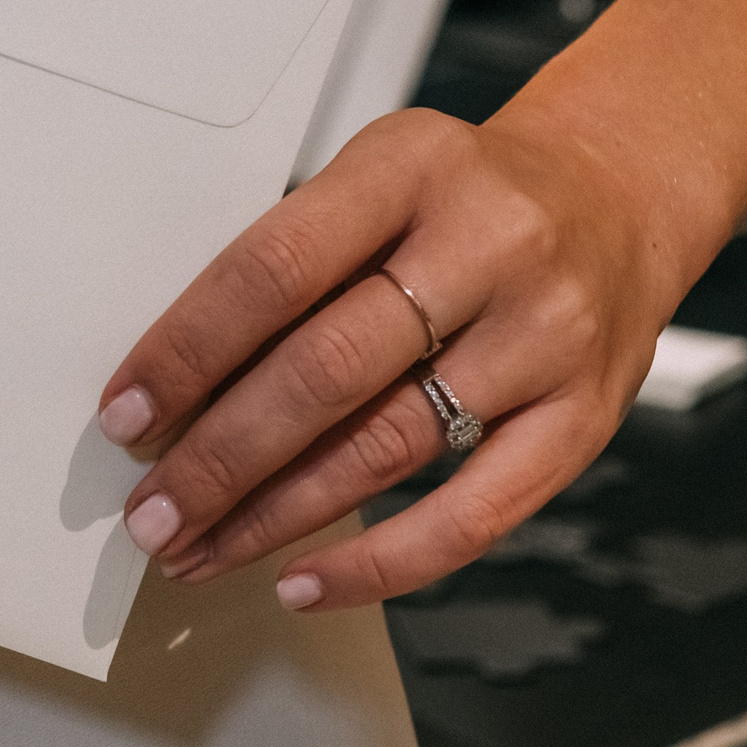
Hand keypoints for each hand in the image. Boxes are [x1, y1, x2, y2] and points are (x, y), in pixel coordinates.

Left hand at [96, 105, 673, 611]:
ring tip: (201, 548)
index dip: (189, 351)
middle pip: (325, 369)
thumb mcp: (381, 176)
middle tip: (152, 513)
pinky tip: (304, 581)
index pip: (276, 267)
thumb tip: (176, 387)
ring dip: (275, 517)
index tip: (126, 413)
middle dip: (219, 458)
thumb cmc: (467, 197)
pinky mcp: (585, 417)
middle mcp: (489, 244)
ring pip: (386, 447)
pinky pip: (471, 515)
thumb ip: (297, 260)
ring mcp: (545, 335)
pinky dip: (378, 564)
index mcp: (413, 164)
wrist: (620, 193)